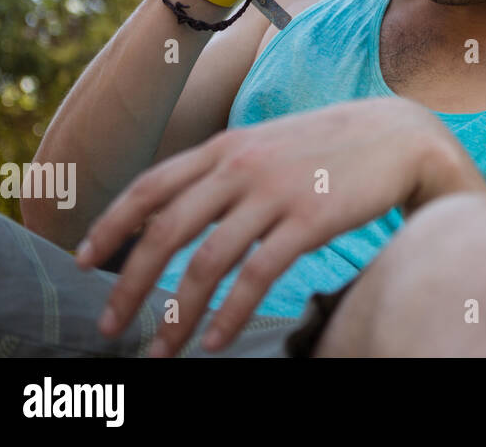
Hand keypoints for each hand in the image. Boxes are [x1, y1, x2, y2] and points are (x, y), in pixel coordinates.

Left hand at [73, 97, 484, 356]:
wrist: (402, 136)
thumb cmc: (334, 148)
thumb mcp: (271, 144)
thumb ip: (229, 168)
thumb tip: (183, 208)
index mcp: (227, 147)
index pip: (150, 186)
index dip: (110, 225)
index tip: (83, 260)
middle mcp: (241, 166)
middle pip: (165, 231)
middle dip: (130, 284)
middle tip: (110, 325)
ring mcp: (275, 192)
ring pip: (206, 261)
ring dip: (178, 313)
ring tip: (164, 349)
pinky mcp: (309, 220)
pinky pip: (256, 275)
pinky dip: (230, 314)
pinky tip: (218, 339)